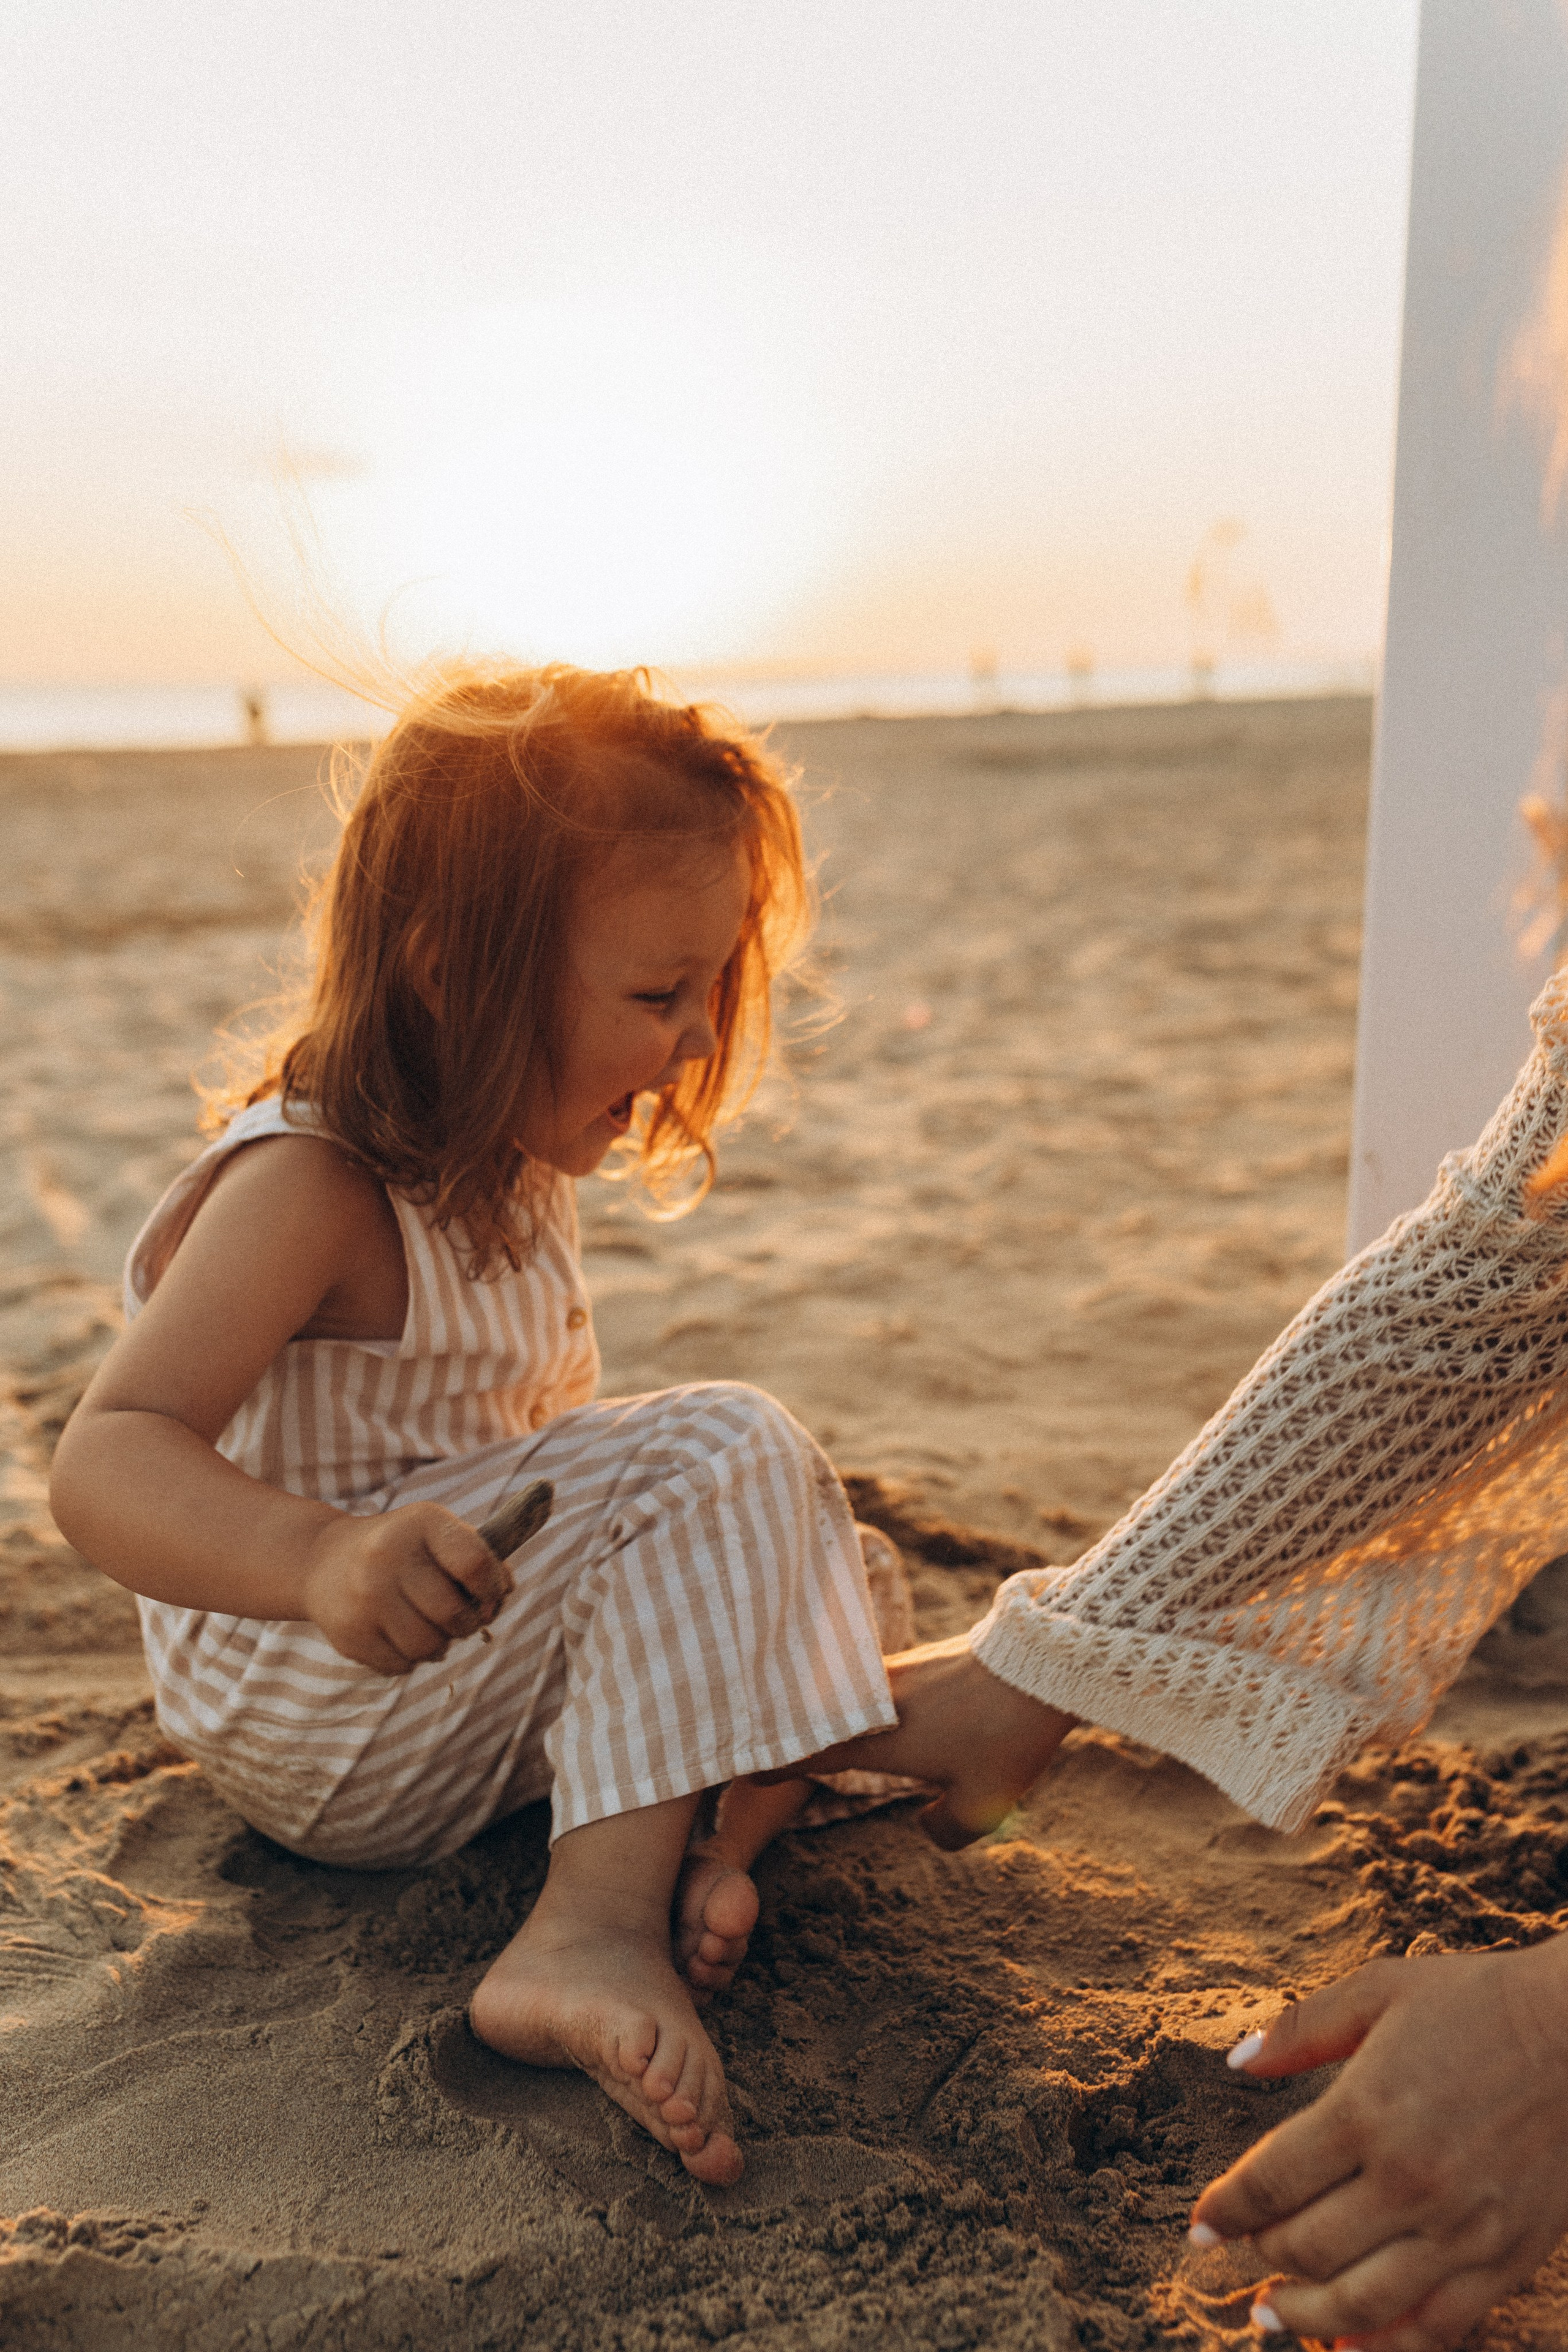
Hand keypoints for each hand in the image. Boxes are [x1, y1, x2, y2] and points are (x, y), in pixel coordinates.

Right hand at [300, 1502, 512, 1674]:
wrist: (323, 1561)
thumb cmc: (401, 1550)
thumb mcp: (436, 1535)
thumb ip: (478, 1558)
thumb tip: (504, 1592)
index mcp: (421, 1523)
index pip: (475, 1563)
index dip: (492, 1589)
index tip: (489, 1597)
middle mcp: (388, 1555)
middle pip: (453, 1613)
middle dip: (467, 1624)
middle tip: (461, 1620)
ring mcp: (365, 1596)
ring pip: (428, 1647)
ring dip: (440, 1646)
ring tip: (431, 1630)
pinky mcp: (349, 1632)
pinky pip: (401, 1666)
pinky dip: (410, 1659)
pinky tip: (400, 1637)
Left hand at [1189, 1938, 1567, 2348]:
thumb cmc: (1477, 2003)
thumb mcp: (1380, 1990)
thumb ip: (1302, 2028)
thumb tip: (1236, 2060)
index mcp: (1366, 2112)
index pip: (1270, 2182)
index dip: (1225, 2210)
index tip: (1199, 2226)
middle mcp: (1408, 2180)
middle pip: (1306, 2247)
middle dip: (1261, 2256)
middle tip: (1242, 2254)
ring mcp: (1460, 2230)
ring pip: (1361, 2303)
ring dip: (1306, 2317)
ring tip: (1273, 2316)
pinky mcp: (1505, 2259)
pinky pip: (1437, 2326)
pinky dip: (1387, 2345)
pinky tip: (1352, 2343)